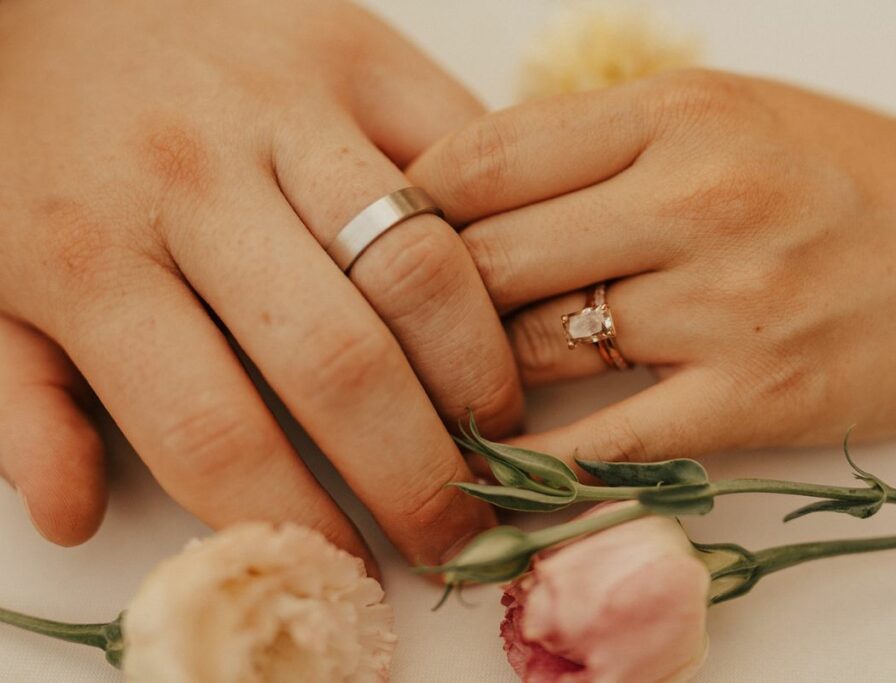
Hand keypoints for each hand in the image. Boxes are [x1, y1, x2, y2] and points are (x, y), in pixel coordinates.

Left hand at [0, 0, 523, 568]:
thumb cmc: (33, 133)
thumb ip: (16, 400)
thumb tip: (73, 513)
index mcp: (86, 253)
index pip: (210, 427)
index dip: (294, 517)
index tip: (344, 562)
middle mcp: (195, 179)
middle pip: (339, 360)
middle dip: (416, 472)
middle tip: (457, 526)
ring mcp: (288, 107)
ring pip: (421, 264)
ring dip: (477, 369)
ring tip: (491, 424)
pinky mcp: (359, 52)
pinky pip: (461, 161)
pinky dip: (500, 239)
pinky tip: (503, 302)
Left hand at [410, 69, 895, 463]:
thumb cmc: (857, 174)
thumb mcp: (728, 113)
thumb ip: (603, 145)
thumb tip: (481, 190)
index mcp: (675, 113)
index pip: (479, 158)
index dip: (406, 209)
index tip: (380, 244)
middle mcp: (692, 197)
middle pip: (485, 258)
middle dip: (421, 305)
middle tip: (393, 332)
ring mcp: (722, 304)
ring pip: (530, 348)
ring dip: (472, 379)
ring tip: (447, 391)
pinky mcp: (754, 398)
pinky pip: (605, 441)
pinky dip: (539, 460)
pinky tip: (501, 461)